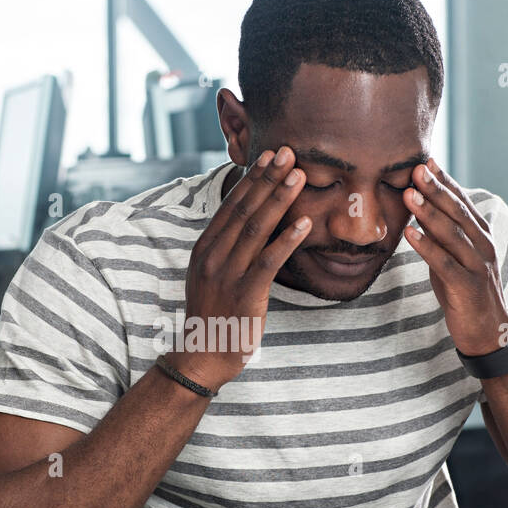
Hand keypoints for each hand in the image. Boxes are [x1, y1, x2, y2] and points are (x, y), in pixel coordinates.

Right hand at [168, 146, 309, 391]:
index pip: (231, 205)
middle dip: (268, 178)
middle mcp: (213, 255)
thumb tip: (247, 222)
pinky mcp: (245, 293)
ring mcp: (227, 274)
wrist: (202, 355)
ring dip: (280, 199)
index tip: (270, 155)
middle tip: (288, 151)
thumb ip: (226, 248)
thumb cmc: (214, 315)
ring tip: (299, 175)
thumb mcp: (210, 274)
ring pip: (257, 228)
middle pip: (244, 209)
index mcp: (205, 247)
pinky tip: (304, 223)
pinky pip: (269, 261)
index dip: (252, 178)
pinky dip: (287, 240)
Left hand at [402, 158, 507, 355]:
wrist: (489, 334)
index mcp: (481, 235)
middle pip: (456, 211)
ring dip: (428, 212)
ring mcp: (478, 265)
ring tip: (409, 194)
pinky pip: (445, 263)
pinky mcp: (468, 287)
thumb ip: (441, 237)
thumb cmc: (467, 293)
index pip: (461, 201)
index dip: (443, 180)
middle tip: (415, 168)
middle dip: (435, 189)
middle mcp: (483, 245)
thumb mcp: (453, 259)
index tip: (424, 161)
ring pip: (452, 234)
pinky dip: (427, 247)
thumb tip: (419, 211)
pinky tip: (410, 233)